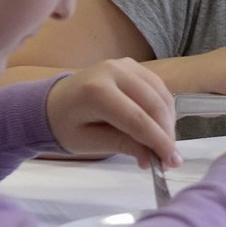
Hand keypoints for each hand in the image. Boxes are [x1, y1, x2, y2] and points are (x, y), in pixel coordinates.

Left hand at [46, 59, 179, 166]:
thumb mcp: (90, 143)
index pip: (137, 119)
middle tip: (172, 159)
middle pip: (153, 104)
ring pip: (161, 94)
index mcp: (96, 91)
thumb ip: (123, 146)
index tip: (172, 162)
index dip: (158, 141)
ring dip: (169, 122)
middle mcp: (114, 71)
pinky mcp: (133, 65)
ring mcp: (125, 64)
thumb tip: (152, 159)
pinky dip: (164, 109)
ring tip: (166, 145)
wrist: (53, 102)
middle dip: (167, 133)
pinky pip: (158, 87)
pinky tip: (162, 127)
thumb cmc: (66, 125)